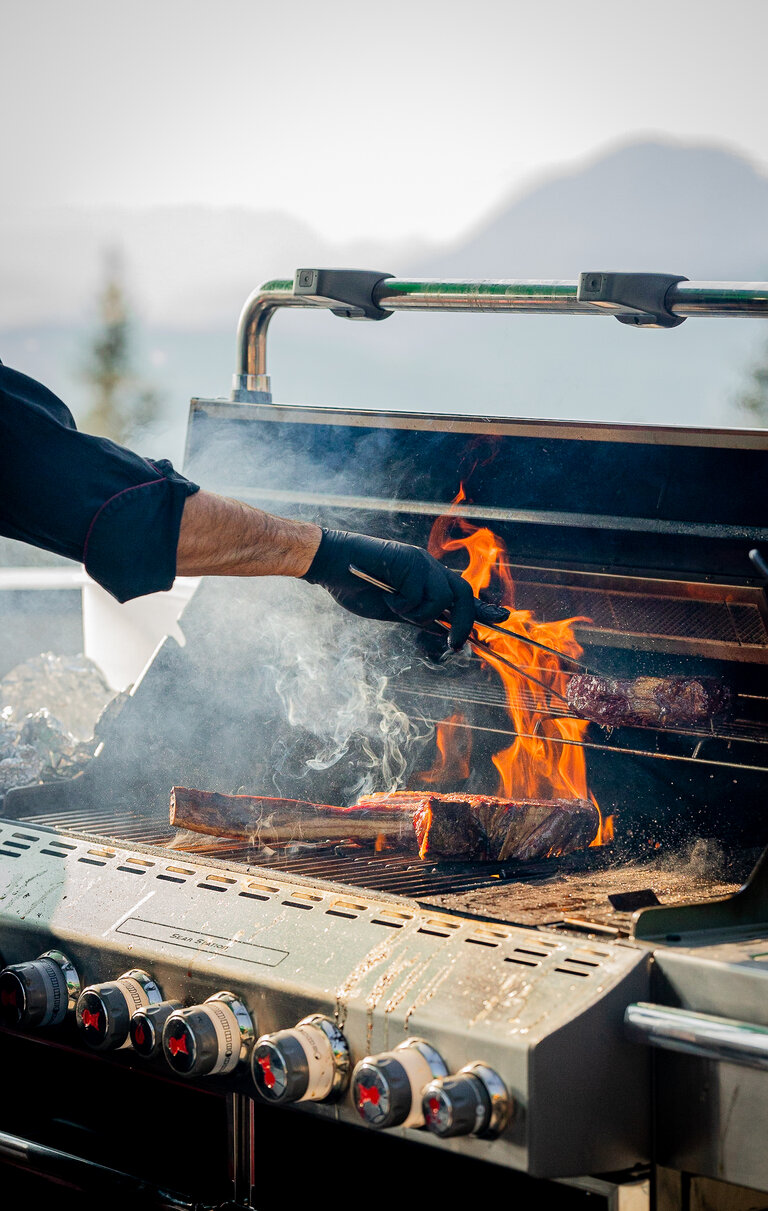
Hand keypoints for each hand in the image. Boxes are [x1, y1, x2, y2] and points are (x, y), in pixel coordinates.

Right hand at [303, 529, 508, 648]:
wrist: (332, 564)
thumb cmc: (357, 586)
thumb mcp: (393, 611)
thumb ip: (417, 618)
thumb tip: (442, 632)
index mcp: (426, 579)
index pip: (462, 593)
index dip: (483, 607)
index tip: (504, 617)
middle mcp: (428, 567)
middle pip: (463, 593)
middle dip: (464, 622)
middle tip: (454, 645)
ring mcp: (420, 561)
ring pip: (442, 598)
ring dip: (420, 613)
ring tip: (396, 607)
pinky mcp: (410, 559)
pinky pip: (419, 594)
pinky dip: (403, 603)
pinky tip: (386, 594)